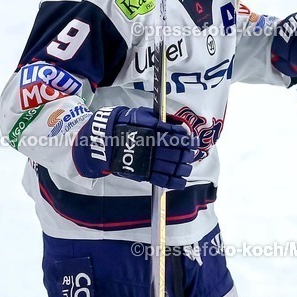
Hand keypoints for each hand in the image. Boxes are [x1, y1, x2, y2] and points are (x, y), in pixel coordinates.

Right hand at [72, 106, 198, 188]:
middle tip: (191, 153)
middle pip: (176, 153)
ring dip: (183, 167)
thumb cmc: (127, 124)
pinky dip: (174, 182)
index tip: (191, 141)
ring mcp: (147, 161)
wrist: (105, 139)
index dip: (186, 139)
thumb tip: (179, 124)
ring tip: (187, 166)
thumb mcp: (144, 115)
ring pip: (171, 167)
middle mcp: (151, 147)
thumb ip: (161, 119)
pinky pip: (161, 179)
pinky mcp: (143, 173)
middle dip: (187, 154)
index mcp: (152, 131)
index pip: (175, 136)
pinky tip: (181, 181)